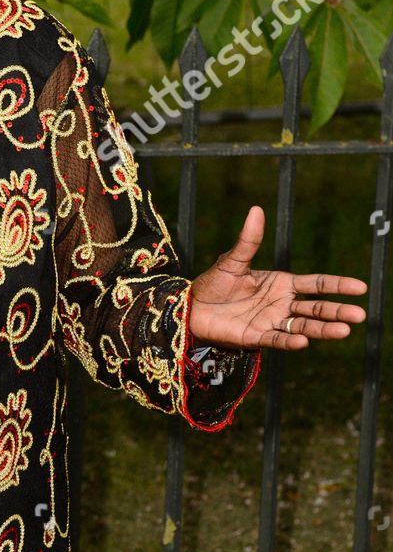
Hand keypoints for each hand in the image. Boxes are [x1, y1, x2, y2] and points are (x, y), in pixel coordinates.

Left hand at [188, 205, 367, 350]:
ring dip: (322, 329)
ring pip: (303, 326)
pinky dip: (290, 341)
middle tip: (360, 315)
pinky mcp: (256, 338)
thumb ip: (248, 240)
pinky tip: (303, 341)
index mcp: (282, 283)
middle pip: (316, 308)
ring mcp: (271, 322)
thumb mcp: (233, 260)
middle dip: (337, 311)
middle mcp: (282, 304)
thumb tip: (256, 210)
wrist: (192, 307)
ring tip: (344, 331)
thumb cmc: (214, 283)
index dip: (337, 285)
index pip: (316, 284)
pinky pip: (277, 340)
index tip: (360, 287)